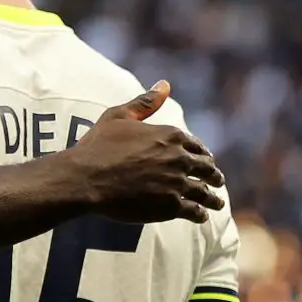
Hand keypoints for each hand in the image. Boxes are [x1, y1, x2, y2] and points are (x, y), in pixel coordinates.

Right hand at [71, 81, 225, 223]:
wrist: (85, 178)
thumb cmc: (97, 146)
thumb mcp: (118, 117)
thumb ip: (145, 103)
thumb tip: (164, 84)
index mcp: (170, 135)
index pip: (197, 146)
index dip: (202, 154)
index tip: (205, 160)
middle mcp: (179, 158)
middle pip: (206, 169)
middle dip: (213, 176)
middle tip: (217, 182)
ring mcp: (177, 183)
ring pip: (204, 192)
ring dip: (213, 199)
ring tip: (217, 204)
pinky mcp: (170, 206)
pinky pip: (194, 211)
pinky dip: (199, 214)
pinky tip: (200, 216)